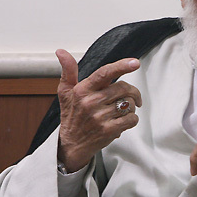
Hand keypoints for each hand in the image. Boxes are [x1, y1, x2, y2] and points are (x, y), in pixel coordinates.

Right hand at [55, 49, 141, 171]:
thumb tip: (61, 52)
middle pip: (123, 88)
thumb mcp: (66, 92)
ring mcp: (99, 117)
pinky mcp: (108, 131)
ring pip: (129, 104)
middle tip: (132, 96)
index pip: (104, 73)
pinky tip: (123, 120)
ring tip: (123, 110)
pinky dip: (132, 119)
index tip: (135, 62)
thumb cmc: (71, 116)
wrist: (71, 145)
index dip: (121, 66)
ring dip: (131, 106)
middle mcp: (90, 102)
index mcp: (82, 90)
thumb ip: (68, 70)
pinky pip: (131, 119)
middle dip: (132, 91)